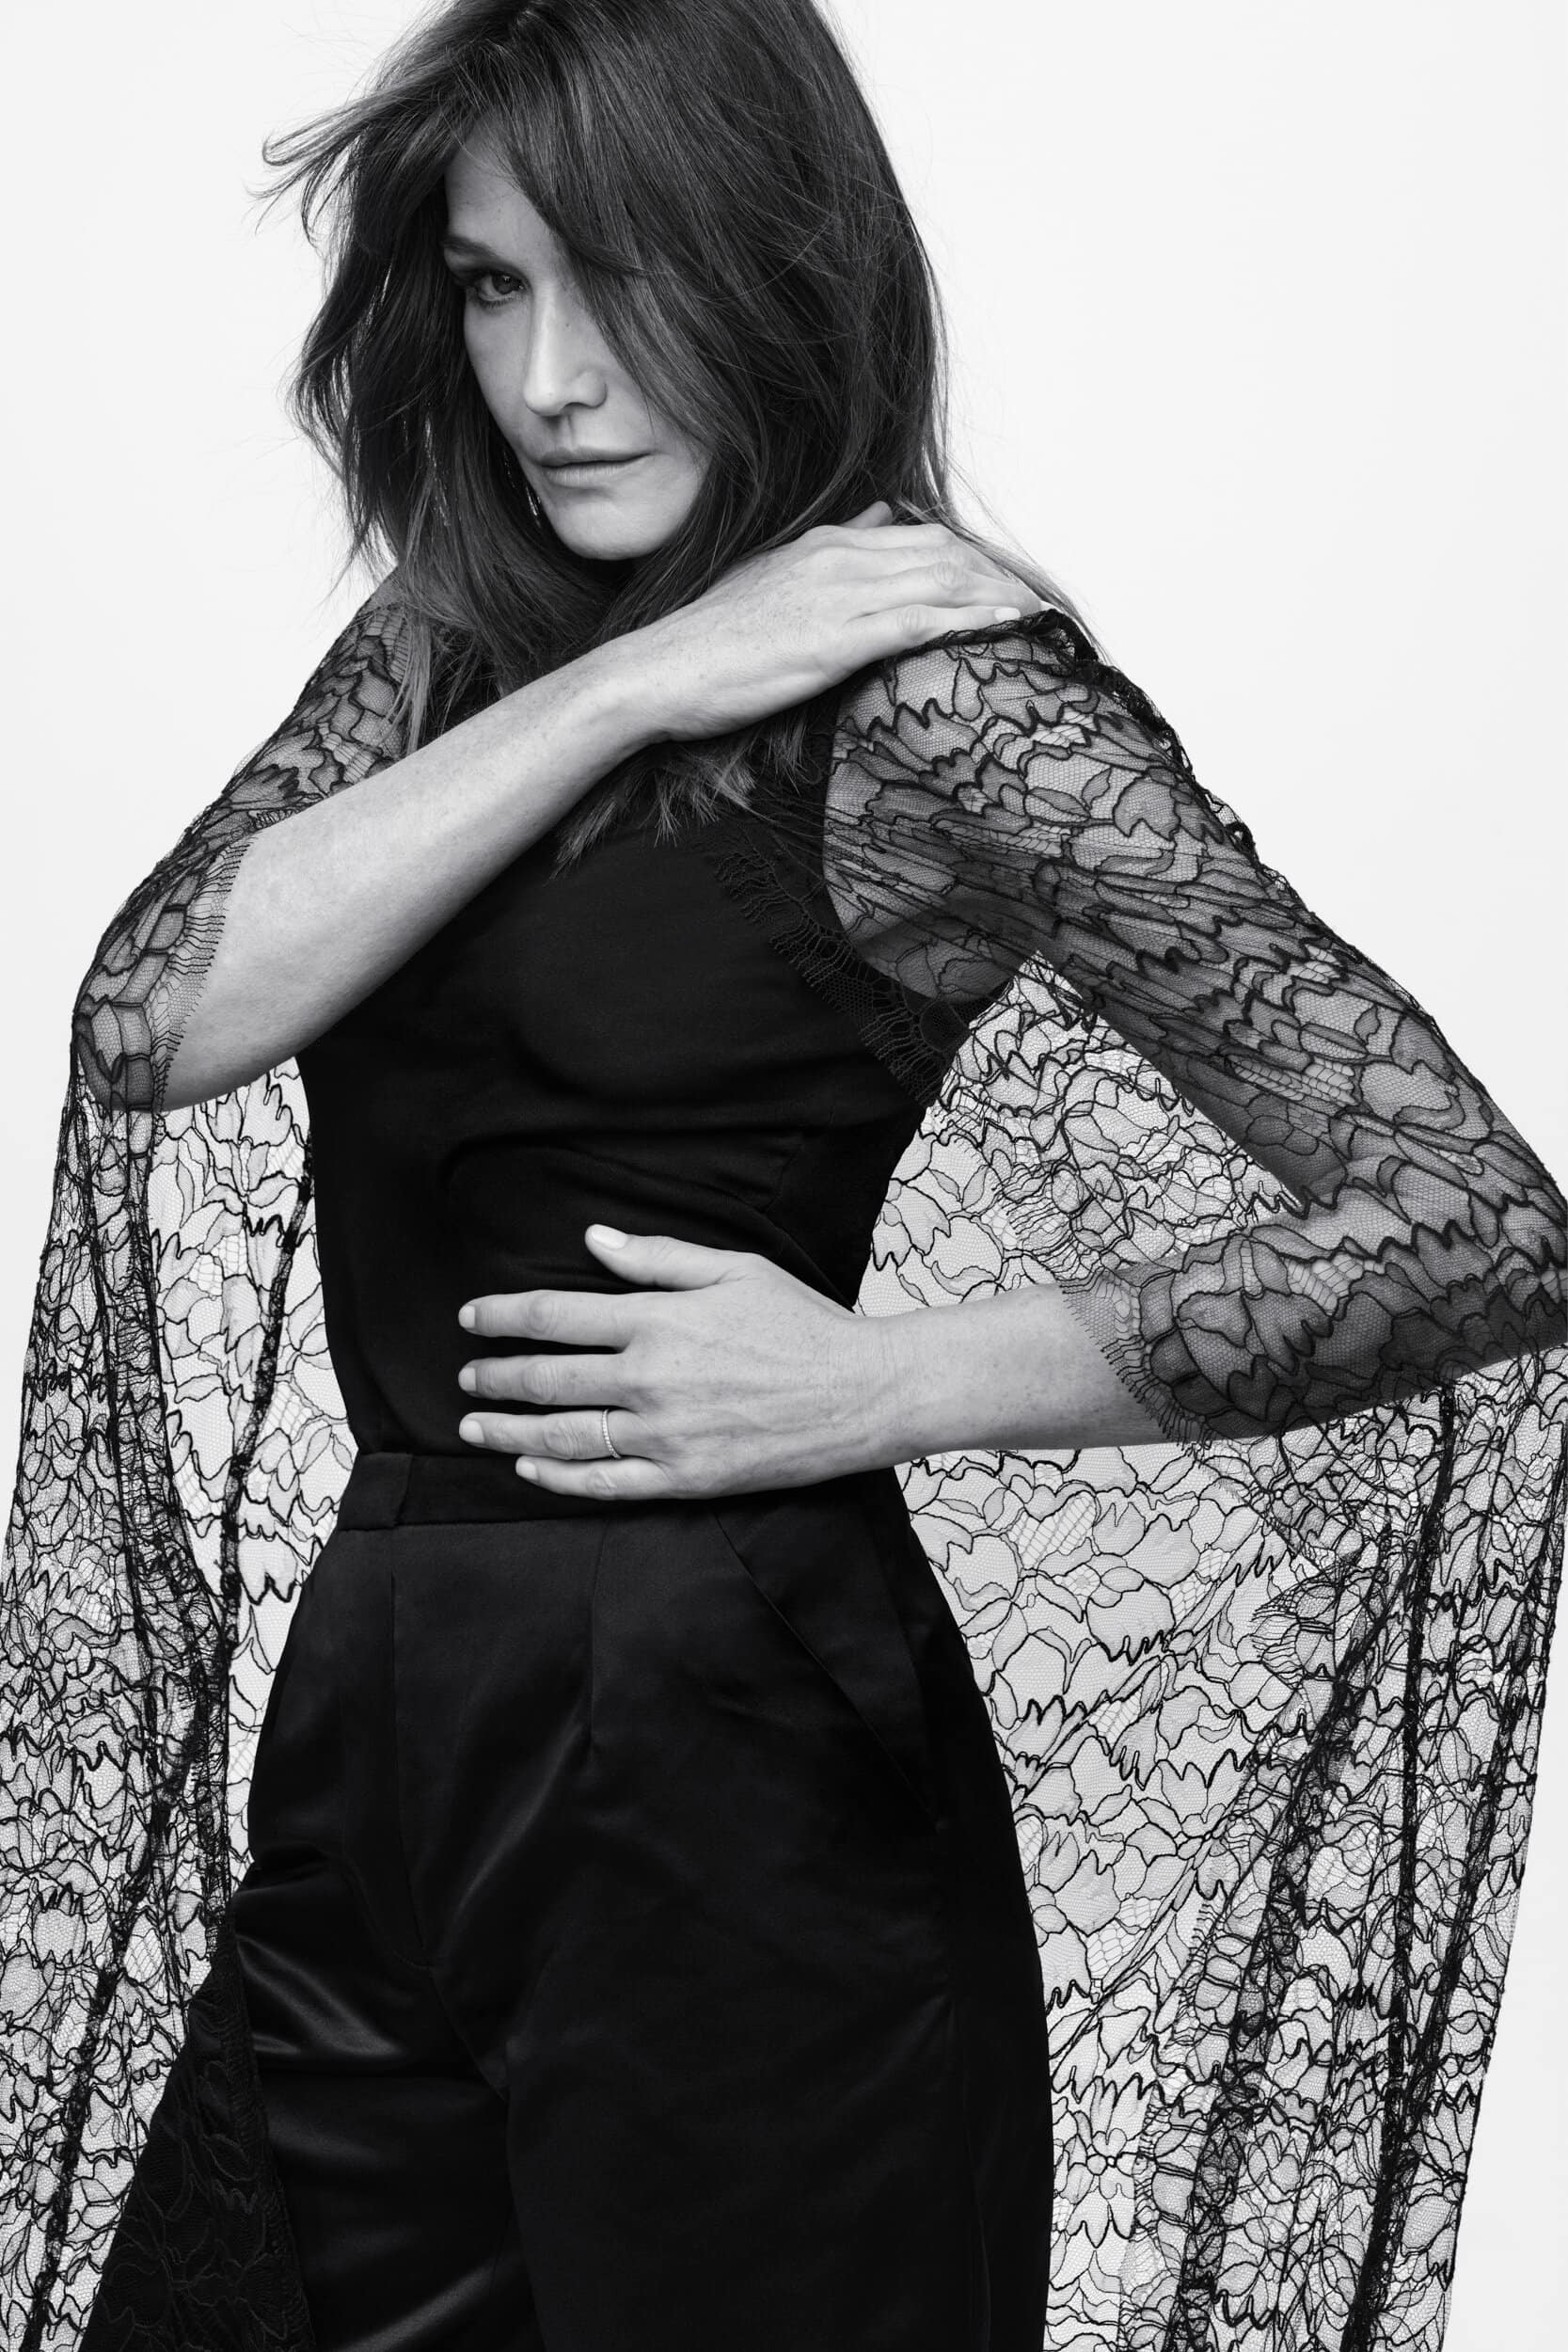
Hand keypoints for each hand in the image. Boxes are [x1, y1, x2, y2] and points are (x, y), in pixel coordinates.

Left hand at [454, 1225, 895, 1499]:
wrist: (862, 1392)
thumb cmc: (802, 1324)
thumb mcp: (734, 1269)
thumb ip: (656, 1258)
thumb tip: (593, 1240)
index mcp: (660, 1320)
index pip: (556, 1314)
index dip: (504, 1315)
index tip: (472, 1317)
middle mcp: (652, 1379)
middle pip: (547, 1378)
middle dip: (495, 1375)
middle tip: (465, 1374)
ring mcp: (666, 1435)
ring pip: (564, 1434)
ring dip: (508, 1428)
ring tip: (474, 1424)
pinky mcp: (685, 1478)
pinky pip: (605, 1483)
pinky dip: (559, 1476)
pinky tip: (529, 1466)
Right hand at [620, 499, 1049, 743]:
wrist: (657, 673)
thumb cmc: (709, 644)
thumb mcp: (769, 583)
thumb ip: (825, 556)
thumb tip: (877, 521)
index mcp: (825, 545)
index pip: (921, 539)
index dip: (974, 562)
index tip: (1009, 589)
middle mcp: (838, 558)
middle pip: (945, 554)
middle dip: (1001, 579)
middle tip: (1045, 607)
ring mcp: (837, 596)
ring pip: (941, 581)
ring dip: (998, 598)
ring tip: (1043, 619)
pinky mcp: (833, 638)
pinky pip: (918, 621)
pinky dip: (968, 621)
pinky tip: (1006, 630)